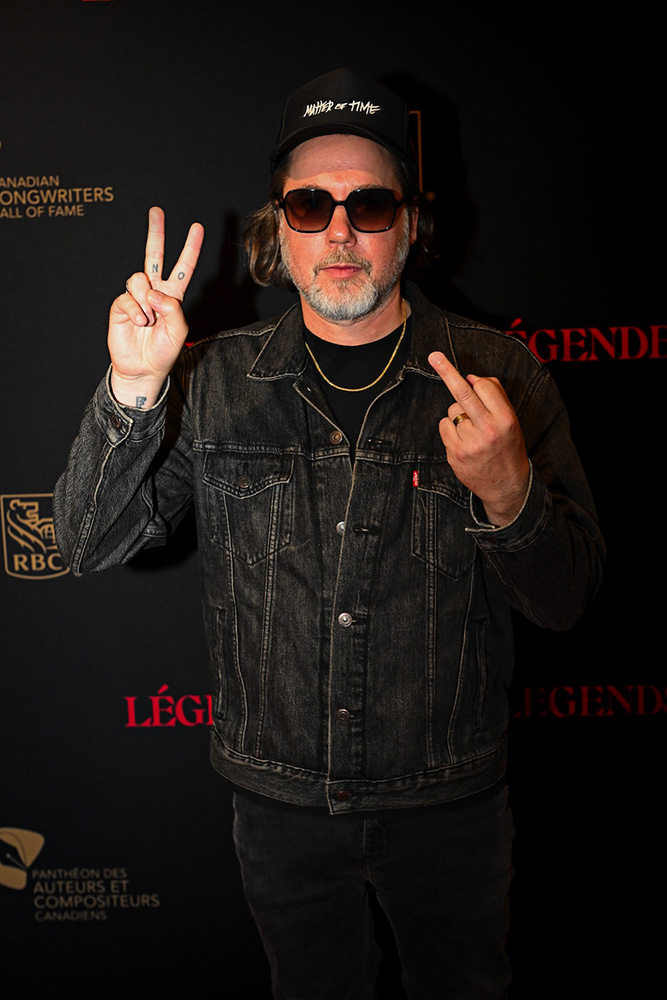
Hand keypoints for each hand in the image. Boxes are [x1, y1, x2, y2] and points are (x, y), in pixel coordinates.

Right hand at [109, 206, 203, 406]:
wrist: (143, 369)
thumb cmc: (164, 351)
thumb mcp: (179, 330)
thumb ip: (172, 308)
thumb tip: (153, 292)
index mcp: (173, 295)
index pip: (183, 267)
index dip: (190, 248)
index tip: (197, 228)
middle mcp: (154, 291)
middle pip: (154, 256)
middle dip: (156, 233)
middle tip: (156, 211)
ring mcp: (137, 297)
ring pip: (139, 279)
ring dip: (147, 301)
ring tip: (149, 321)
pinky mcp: (121, 305)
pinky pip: (128, 298)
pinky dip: (137, 311)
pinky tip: (141, 324)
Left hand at [428, 351, 529, 525]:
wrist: (507, 485)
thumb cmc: (508, 447)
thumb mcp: (512, 421)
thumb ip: (495, 397)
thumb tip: (469, 377)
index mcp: (506, 418)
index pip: (483, 386)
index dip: (473, 380)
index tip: (449, 361)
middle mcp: (488, 429)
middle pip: (463, 393)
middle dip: (447, 372)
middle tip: (434, 356)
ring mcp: (470, 443)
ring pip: (452, 410)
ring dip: (457, 414)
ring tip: (472, 430)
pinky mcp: (455, 453)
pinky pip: (444, 426)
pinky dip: (449, 428)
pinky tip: (462, 439)